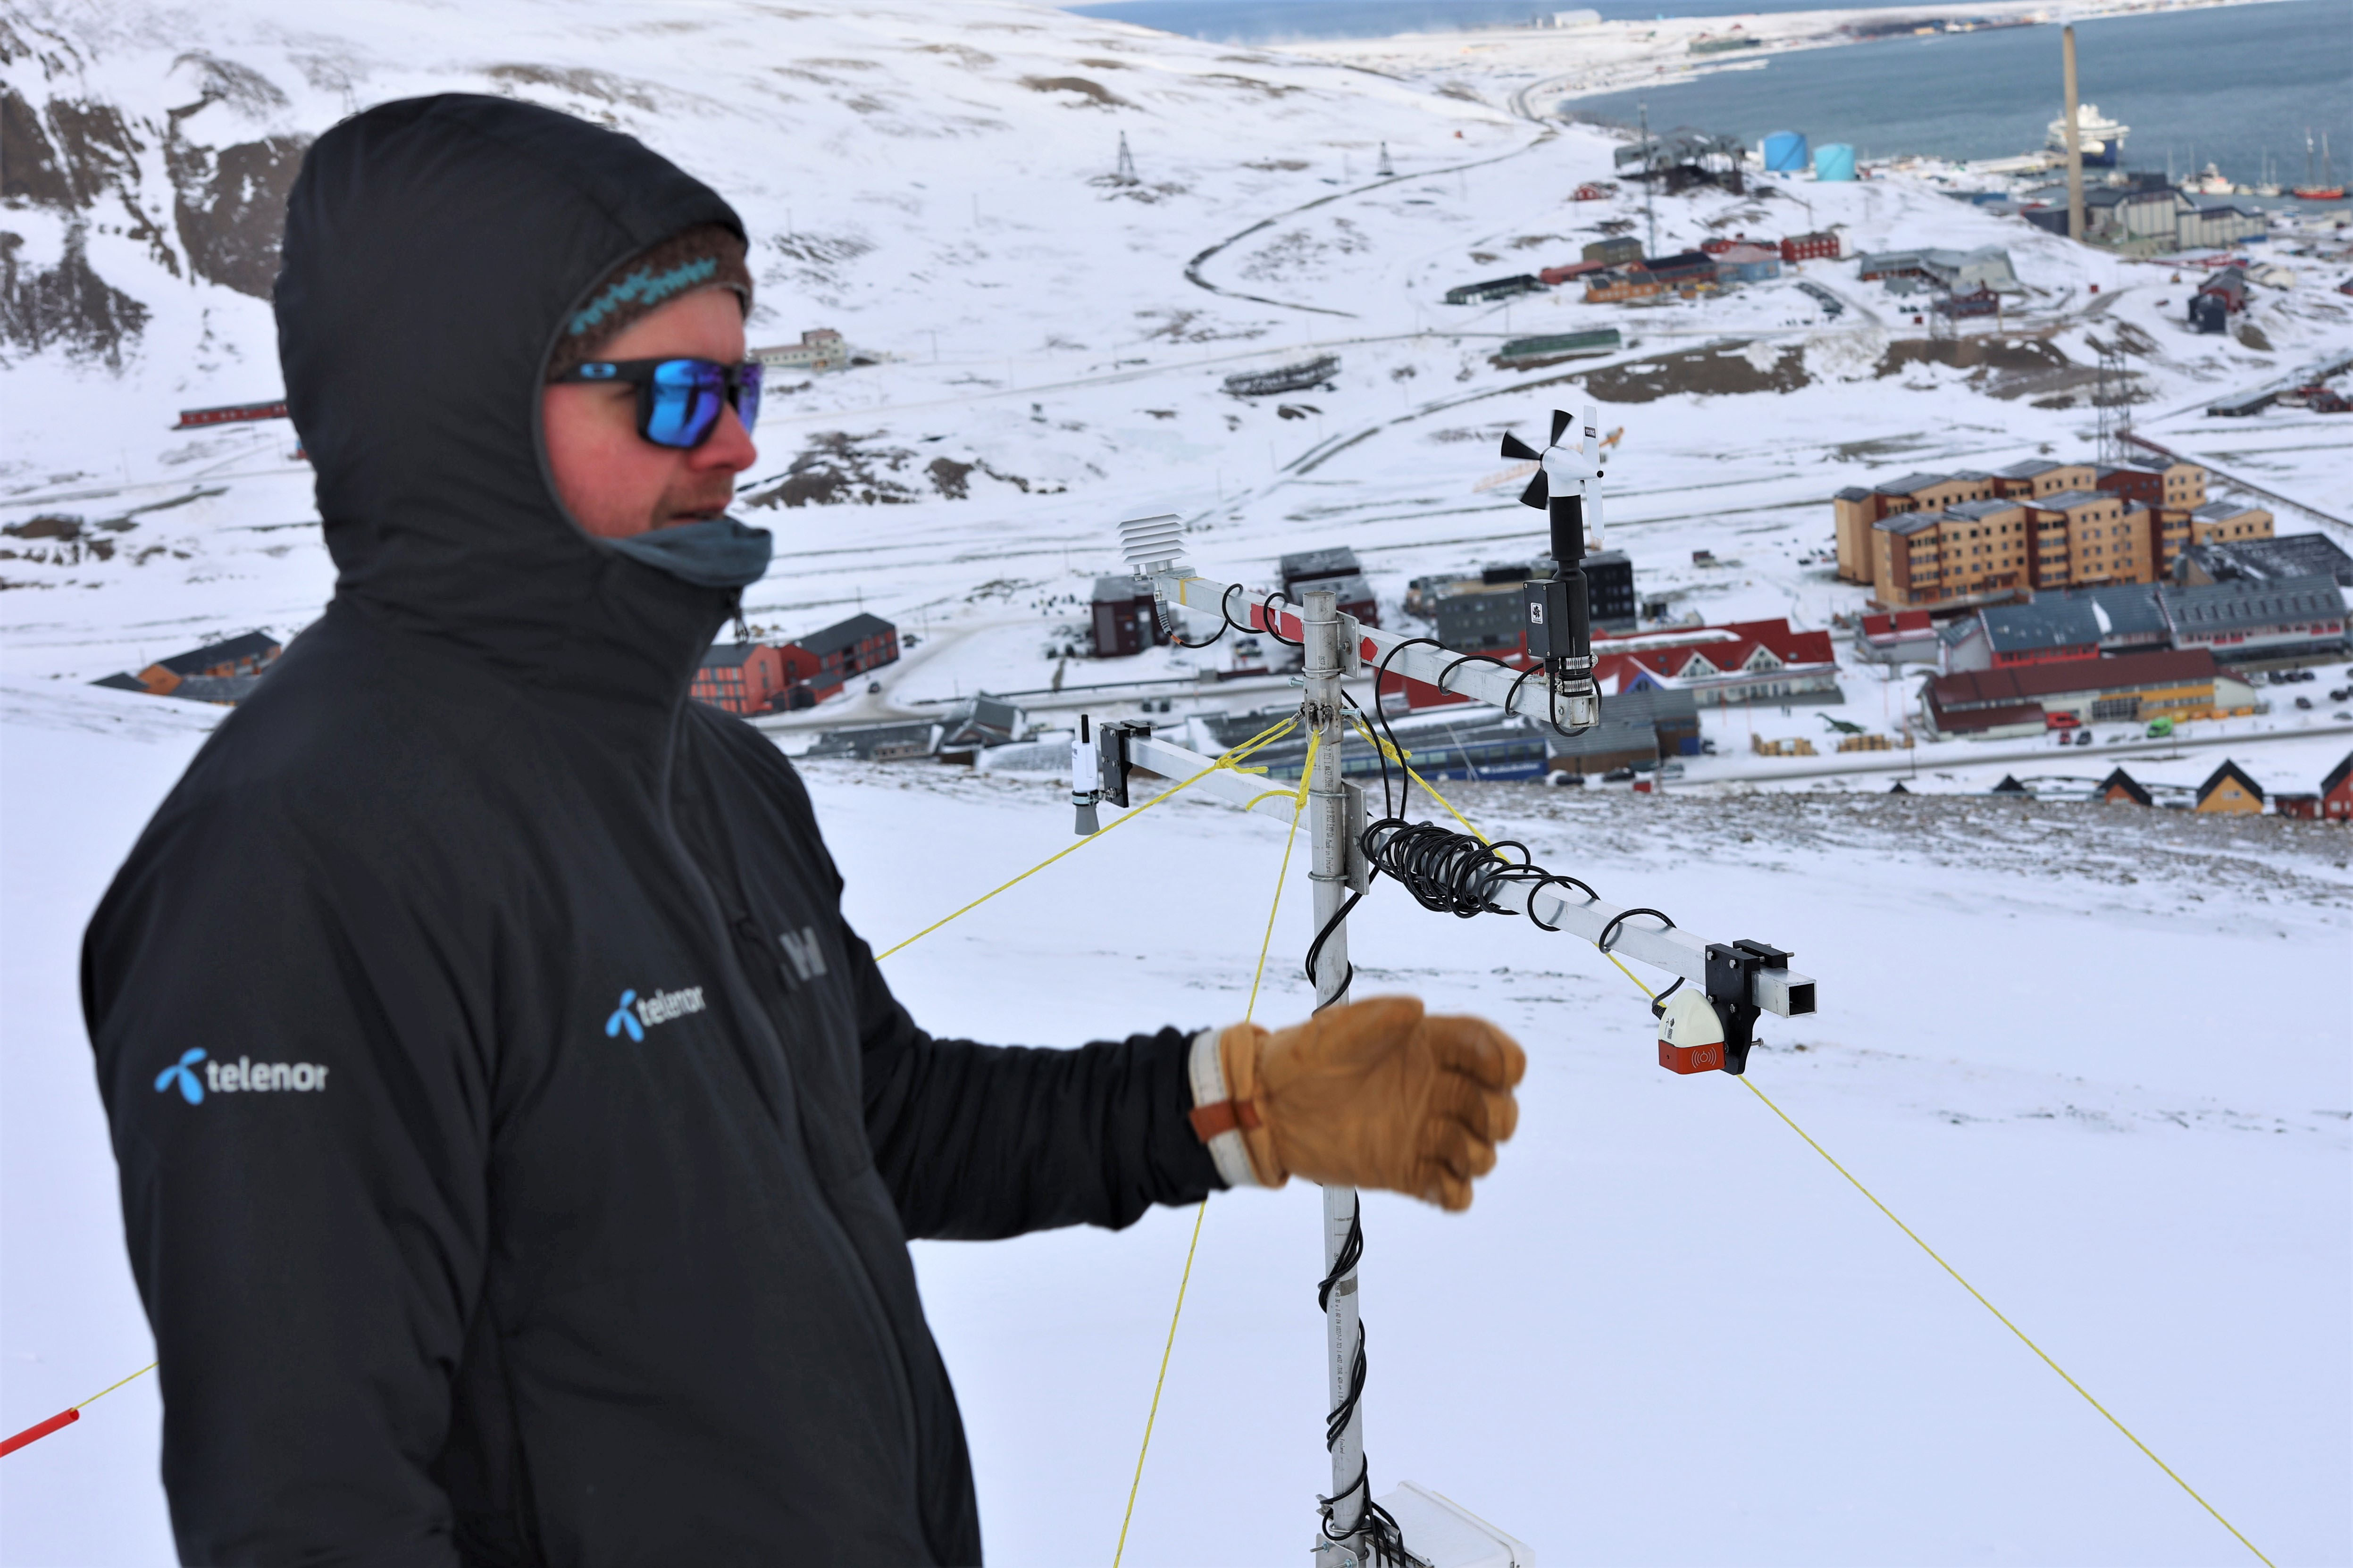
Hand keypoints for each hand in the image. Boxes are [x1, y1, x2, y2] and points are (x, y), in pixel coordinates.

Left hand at [1219, 996, 1523, 1210]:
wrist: (1269, 1108)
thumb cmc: (1304, 1058)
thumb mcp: (1337, 1029)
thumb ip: (1377, 1017)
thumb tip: (1417, 1009)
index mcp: (1426, 1047)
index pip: (1486, 1049)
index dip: (1504, 1059)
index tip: (1501, 1073)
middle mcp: (1434, 1089)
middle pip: (1496, 1105)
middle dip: (1500, 1115)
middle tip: (1480, 1121)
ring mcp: (1424, 1133)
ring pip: (1481, 1151)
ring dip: (1480, 1156)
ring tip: (1453, 1153)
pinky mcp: (1407, 1171)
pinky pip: (1451, 1191)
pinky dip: (1456, 1194)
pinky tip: (1439, 1186)